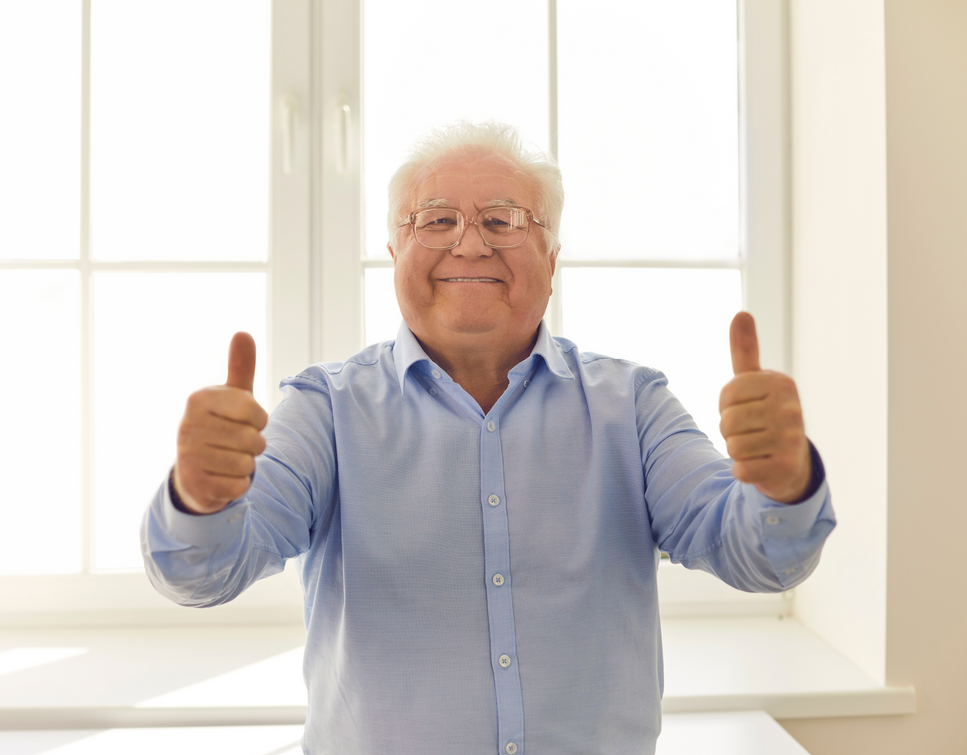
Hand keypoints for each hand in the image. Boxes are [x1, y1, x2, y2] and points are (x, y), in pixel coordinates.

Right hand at [173, 332, 268, 513]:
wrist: (196, 471)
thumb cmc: (221, 426)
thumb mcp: (232, 397)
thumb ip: (240, 368)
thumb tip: (242, 333)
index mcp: (199, 400)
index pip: (253, 411)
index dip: (259, 420)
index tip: (248, 421)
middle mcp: (188, 425)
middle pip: (252, 439)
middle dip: (254, 445)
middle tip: (239, 444)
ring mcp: (188, 456)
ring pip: (246, 464)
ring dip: (246, 465)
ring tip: (231, 459)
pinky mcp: (194, 484)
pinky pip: (238, 485)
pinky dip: (238, 484)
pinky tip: (223, 477)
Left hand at [718, 312, 810, 502]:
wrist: (792, 463)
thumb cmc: (766, 415)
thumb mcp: (755, 382)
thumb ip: (745, 350)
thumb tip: (741, 313)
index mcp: (782, 384)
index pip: (727, 395)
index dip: (727, 406)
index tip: (745, 408)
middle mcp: (792, 409)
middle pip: (728, 422)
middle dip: (731, 430)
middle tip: (752, 431)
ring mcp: (791, 439)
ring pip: (733, 446)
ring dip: (738, 451)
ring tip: (757, 447)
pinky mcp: (785, 468)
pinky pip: (741, 470)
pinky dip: (744, 471)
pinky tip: (761, 465)